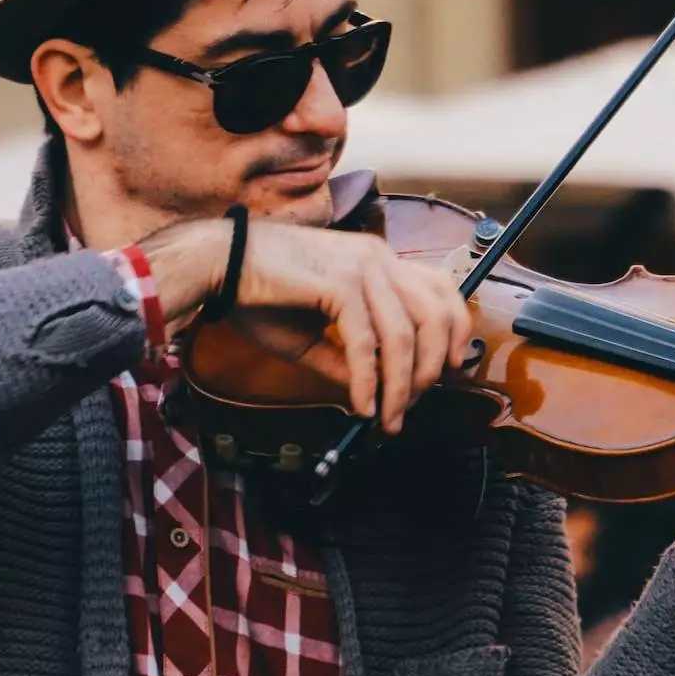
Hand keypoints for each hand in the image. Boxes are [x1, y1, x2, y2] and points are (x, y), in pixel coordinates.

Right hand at [141, 218, 471, 432]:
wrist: (219, 265)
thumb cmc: (260, 293)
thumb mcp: (313, 333)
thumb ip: (346, 359)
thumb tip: (374, 393)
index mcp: (378, 259)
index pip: (441, 288)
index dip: (455, 329)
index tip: (452, 367)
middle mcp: (378, 258)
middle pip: (435, 315)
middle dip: (431, 368)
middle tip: (412, 404)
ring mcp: (361, 268)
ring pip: (405, 335)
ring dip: (401, 386)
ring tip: (388, 416)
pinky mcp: (338, 284)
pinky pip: (366, 343)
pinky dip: (368, 381)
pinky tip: (362, 405)